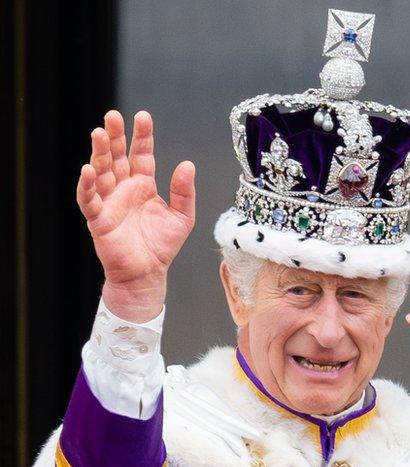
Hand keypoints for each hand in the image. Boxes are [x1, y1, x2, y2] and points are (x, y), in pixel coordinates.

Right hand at [76, 111, 195, 320]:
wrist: (147, 273)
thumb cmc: (162, 246)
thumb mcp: (182, 217)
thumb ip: (183, 191)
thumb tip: (187, 164)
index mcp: (144, 185)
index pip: (142, 154)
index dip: (142, 136)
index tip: (142, 116)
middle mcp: (124, 189)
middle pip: (117, 157)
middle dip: (114, 136)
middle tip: (112, 115)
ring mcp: (110, 202)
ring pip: (101, 172)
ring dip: (98, 153)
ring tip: (98, 133)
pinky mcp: (98, 219)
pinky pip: (89, 199)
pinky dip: (87, 185)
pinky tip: (88, 169)